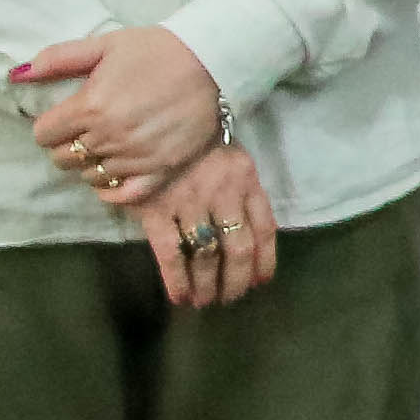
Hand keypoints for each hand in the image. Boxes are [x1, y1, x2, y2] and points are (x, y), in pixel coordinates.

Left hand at [15, 24, 223, 204]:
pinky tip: (113, 176)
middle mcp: (108, 136)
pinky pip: (122, 195)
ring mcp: (135, 157)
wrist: (212, 61)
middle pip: (62, 159)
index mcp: (90, 106)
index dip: (49, 126)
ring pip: (90, 176)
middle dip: (66, 145)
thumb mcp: (104, 45)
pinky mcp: (161, 169)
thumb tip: (16, 75)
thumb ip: (57, 59)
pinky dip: (111, 190)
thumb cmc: (155, 50)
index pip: (43, 135)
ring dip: (91, 163)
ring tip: (106, 145)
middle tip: (85, 131)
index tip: (64, 118)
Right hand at [122, 143, 278, 308]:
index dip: (265, 260)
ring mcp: (189, 202)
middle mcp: (222, 194)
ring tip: (205, 302)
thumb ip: (244, 193)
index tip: (260, 282)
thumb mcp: (233, 160)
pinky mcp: (155, 209)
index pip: (265, 228)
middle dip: (235, 280)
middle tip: (230, 299)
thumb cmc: (198, 143)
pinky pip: (169, 253)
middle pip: (238, 249)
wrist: (154, 116)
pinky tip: (179, 297)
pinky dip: (177, 280)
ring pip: (206, 255)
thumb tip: (254, 237)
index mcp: (246, 180)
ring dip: (207, 285)